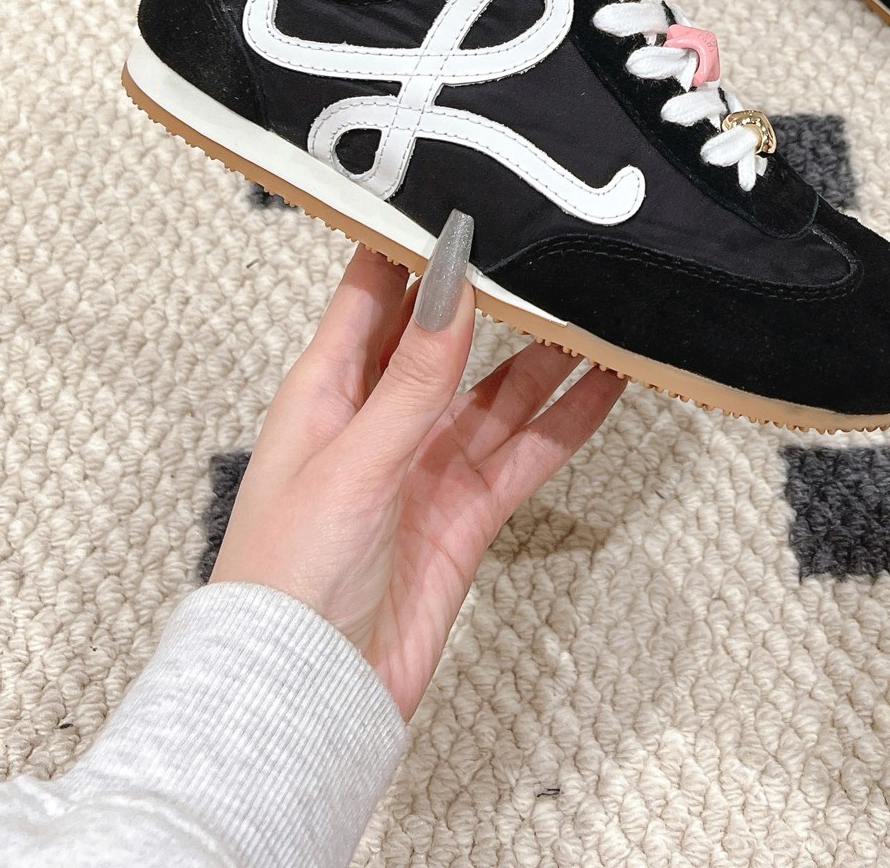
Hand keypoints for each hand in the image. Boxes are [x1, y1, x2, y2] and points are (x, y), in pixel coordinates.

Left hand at [209, 220, 623, 717]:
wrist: (301, 704)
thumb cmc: (284, 582)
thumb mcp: (352, 461)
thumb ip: (413, 376)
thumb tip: (449, 278)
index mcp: (326, 388)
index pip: (374, 288)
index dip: (414, 237)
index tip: (463, 185)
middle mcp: (378, 417)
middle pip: (448, 333)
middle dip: (496, 289)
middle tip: (551, 238)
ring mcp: (426, 464)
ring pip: (499, 390)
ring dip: (546, 352)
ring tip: (599, 302)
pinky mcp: (464, 514)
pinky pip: (525, 452)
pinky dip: (567, 420)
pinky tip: (605, 385)